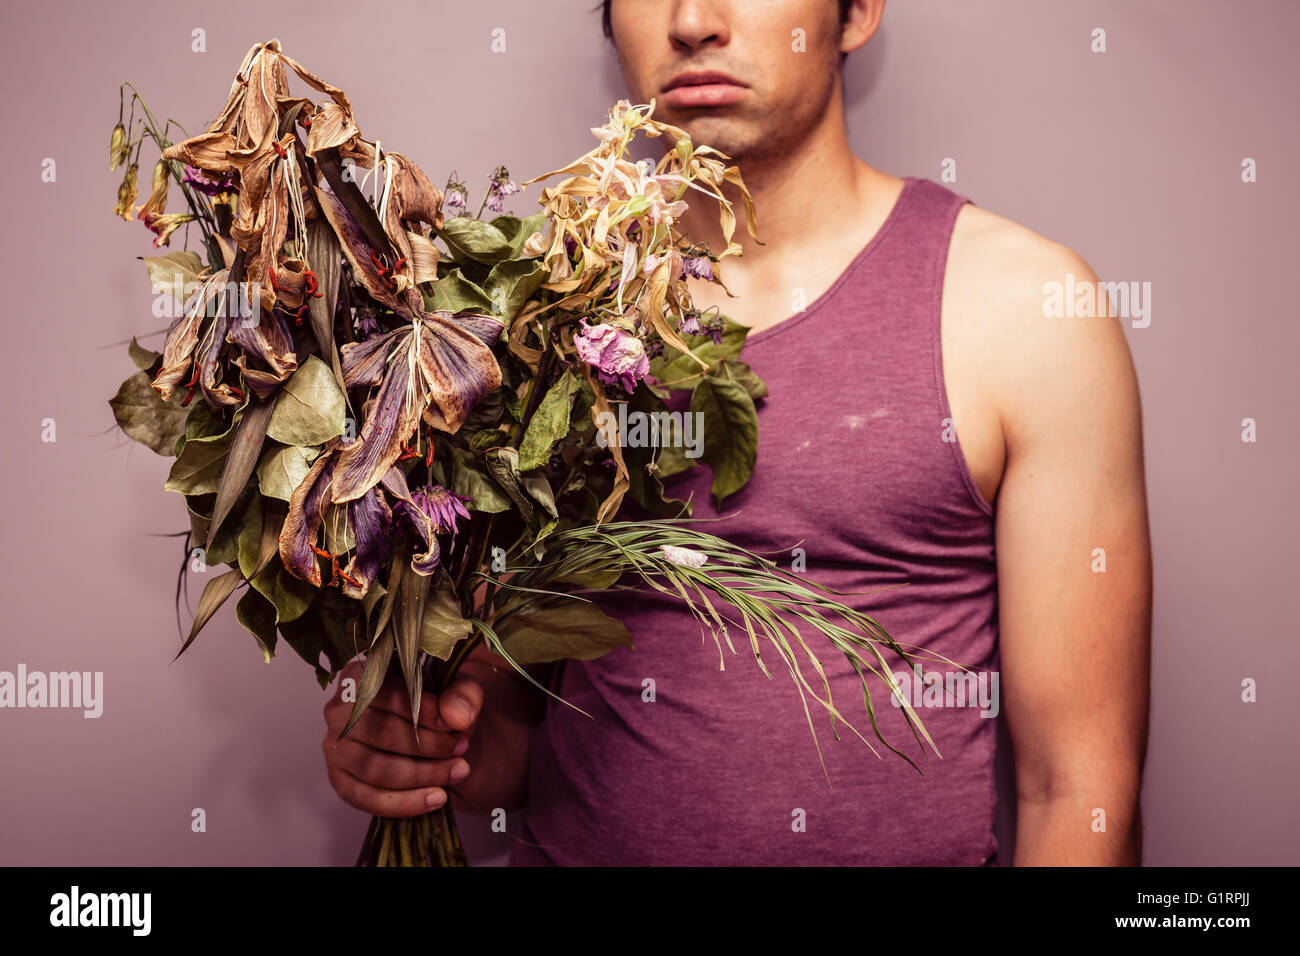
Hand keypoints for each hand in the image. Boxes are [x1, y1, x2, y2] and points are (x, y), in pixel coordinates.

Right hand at [322, 658, 483, 816]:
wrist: (433, 731)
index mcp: (359, 675)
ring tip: (457, 771)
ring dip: (422, 774)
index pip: (386, 694)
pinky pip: (366, 798)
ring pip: (375, 768)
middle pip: (380, 732)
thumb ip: (462, 692)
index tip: (453, 725)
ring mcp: (334, 747)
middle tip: (461, 748)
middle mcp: (337, 709)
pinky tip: (437, 798)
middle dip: (427, 745)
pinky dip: (405, 802)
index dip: (422, 711)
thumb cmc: (438, 701)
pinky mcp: (339, 779)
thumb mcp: (457, 685)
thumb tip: (456, 717)